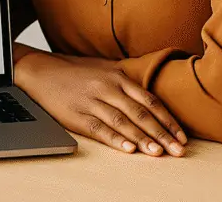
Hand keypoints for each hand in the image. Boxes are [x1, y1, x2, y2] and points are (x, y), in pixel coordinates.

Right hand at [16, 51, 186, 156]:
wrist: (40, 71)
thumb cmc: (75, 73)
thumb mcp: (104, 69)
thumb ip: (127, 81)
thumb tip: (153, 95)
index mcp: (117, 77)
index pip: (150, 101)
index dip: (168, 120)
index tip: (181, 136)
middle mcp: (107, 88)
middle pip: (140, 113)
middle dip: (162, 134)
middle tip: (178, 150)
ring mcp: (91, 101)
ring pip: (122, 122)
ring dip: (142, 139)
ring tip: (158, 153)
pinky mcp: (76, 114)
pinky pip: (99, 129)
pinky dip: (115, 139)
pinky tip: (128, 149)